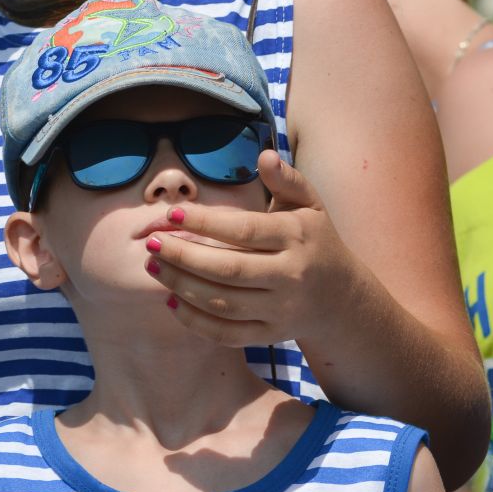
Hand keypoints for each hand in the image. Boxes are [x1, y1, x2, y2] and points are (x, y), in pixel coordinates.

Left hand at [147, 150, 363, 347]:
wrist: (340, 297)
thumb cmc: (315, 240)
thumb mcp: (310, 205)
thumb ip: (287, 179)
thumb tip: (264, 156)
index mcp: (297, 236)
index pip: (244, 231)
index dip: (205, 223)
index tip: (172, 214)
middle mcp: (290, 275)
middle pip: (228, 269)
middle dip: (183, 256)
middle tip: (151, 243)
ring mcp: (281, 309)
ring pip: (222, 302)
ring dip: (182, 286)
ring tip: (153, 266)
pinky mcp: (270, 335)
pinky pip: (226, 333)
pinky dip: (195, 321)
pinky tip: (172, 302)